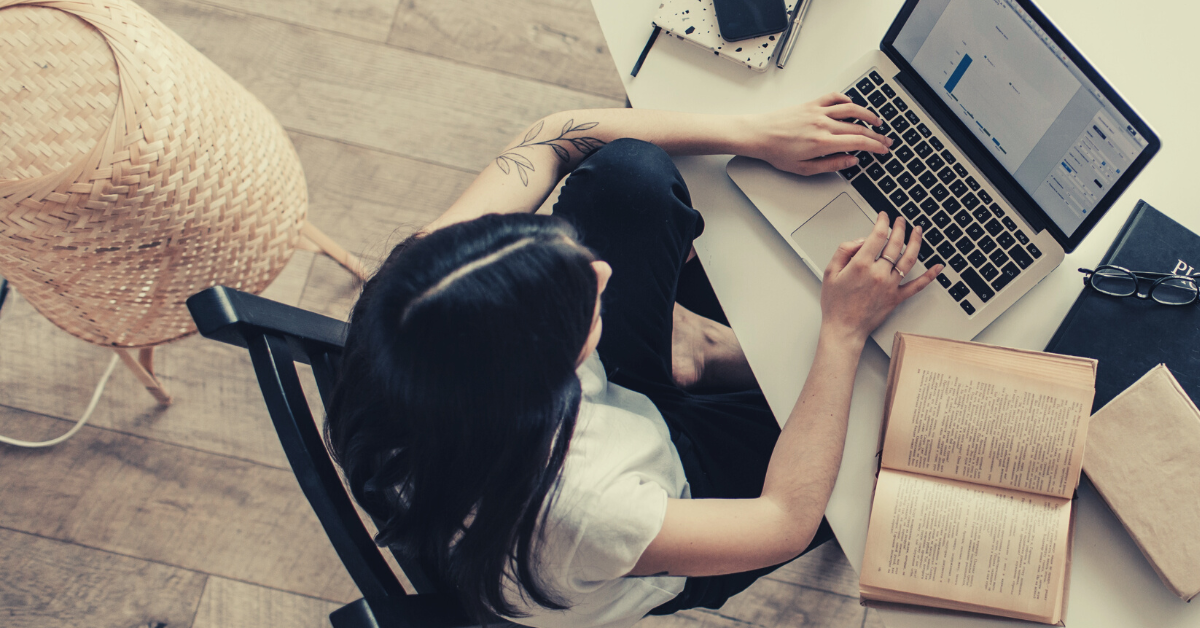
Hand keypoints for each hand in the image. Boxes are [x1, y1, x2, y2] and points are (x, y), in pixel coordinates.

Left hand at [748, 93, 892, 175]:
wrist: (758, 135)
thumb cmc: (777, 152)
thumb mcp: (804, 168)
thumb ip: (831, 165)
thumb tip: (851, 161)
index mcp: (823, 142)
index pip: (859, 142)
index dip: (875, 146)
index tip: (883, 149)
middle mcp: (823, 124)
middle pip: (858, 127)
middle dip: (876, 135)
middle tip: (885, 140)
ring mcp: (818, 112)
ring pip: (851, 109)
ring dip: (867, 115)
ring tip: (877, 121)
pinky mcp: (811, 104)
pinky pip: (834, 97)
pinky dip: (847, 100)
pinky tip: (852, 105)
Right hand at [819, 213, 942, 344]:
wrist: (844, 329)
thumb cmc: (835, 303)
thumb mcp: (829, 272)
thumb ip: (844, 251)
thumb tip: (861, 240)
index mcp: (861, 265)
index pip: (877, 236)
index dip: (882, 222)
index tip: (883, 217)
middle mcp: (878, 273)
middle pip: (895, 243)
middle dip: (899, 227)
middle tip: (900, 220)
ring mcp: (890, 285)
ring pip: (909, 259)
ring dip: (916, 241)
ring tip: (917, 231)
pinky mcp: (897, 297)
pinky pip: (917, 285)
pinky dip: (930, 276)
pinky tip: (938, 267)